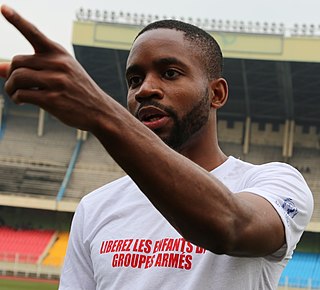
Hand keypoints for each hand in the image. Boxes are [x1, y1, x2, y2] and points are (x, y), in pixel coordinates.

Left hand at [0, 5, 109, 130]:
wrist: (99, 110)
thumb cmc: (77, 91)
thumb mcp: (60, 74)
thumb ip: (31, 68)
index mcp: (60, 54)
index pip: (34, 34)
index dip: (17, 21)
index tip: (4, 8)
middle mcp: (58, 64)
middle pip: (18, 61)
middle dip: (10, 74)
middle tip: (12, 85)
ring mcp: (56, 82)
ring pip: (17, 77)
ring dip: (10, 88)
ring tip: (15, 94)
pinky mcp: (53, 99)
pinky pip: (23, 94)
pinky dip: (17, 98)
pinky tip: (21, 101)